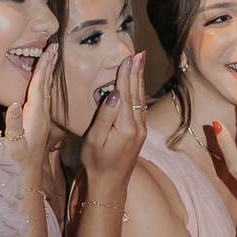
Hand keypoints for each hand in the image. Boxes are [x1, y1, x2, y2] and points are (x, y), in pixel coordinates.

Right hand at [10, 40, 55, 183]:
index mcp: (35, 116)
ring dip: (49, 74)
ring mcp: (42, 119)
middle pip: (46, 85)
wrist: (28, 179)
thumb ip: (13, 126)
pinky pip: (45, 99)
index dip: (44, 67)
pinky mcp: (40, 123)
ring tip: (53, 58)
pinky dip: (46, 87)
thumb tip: (13, 105)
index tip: (51, 50)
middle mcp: (41, 115)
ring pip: (47, 91)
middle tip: (56, 46)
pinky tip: (47, 83)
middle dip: (49, 65)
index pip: (40, 86)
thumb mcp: (14, 146)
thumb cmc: (18, 164)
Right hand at [77, 51, 147, 195]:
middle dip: (137, 72)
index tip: (129, 58)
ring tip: (140, 63)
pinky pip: (140, 107)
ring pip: (140, 100)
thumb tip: (113, 93)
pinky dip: (138, 92)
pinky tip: (137, 84)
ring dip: (139, 80)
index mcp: (125, 127)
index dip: (126, 75)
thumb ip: (104, 115)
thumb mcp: (94, 139)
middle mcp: (137, 126)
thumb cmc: (97, 161)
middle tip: (140, 54)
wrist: (111, 182)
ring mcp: (141, 130)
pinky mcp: (140, 132)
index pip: (125, 94)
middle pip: (136, 94)